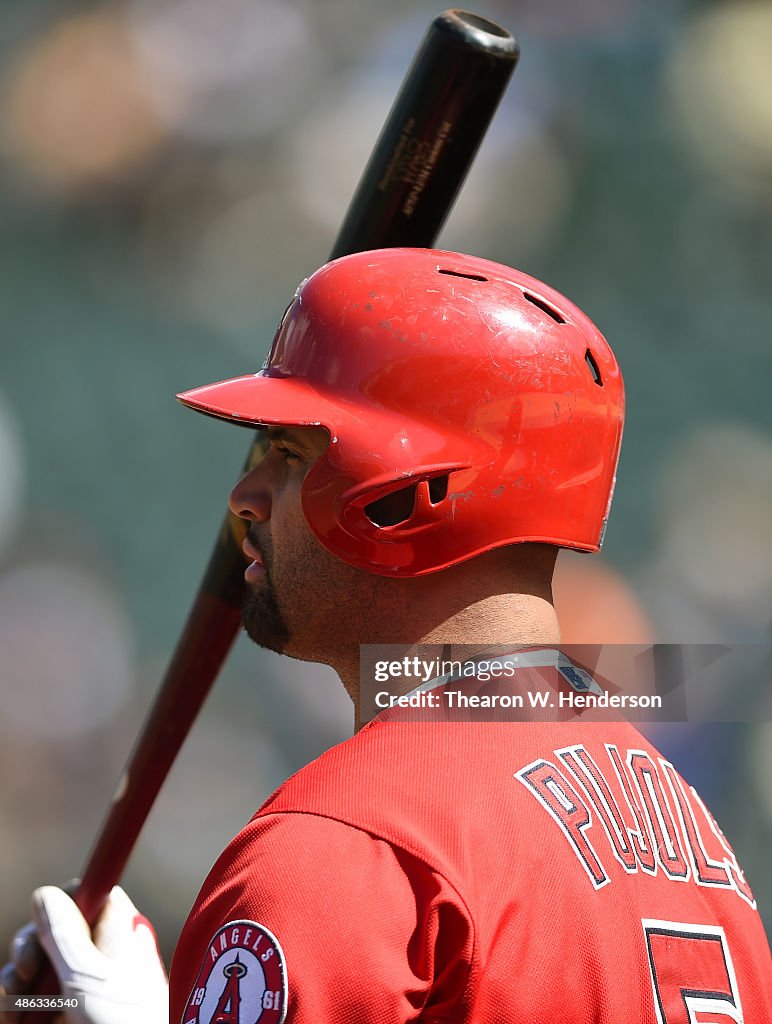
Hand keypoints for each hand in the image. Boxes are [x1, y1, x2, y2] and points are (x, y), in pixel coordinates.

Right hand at [0, 886, 167, 1023]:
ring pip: (32, 972)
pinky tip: (12, 1020)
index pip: (88, 895)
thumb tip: (45, 893)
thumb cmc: (123, 1022)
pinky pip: (25, 1007)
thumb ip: (64, 934)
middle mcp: (96, 956)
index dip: (62, 900)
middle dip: (27, 948)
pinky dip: (12, 1011)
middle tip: (28, 972)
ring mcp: (77, 990)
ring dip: (14, 985)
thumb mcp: (90, 977)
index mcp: (116, 932)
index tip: (46, 915)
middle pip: (48, 932)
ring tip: (19, 1007)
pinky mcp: (60, 1019)